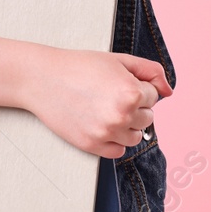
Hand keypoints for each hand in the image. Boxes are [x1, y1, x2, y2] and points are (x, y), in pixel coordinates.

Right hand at [23, 47, 172, 158]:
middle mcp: (121, 115)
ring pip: (134, 137)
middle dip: (133, 107)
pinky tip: (97, 123)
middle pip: (147, 118)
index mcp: (131, 92)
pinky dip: (112, 140)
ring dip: (125, 125)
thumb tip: (168, 92)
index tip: (116, 83)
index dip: (136, 87)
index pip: (153, 97)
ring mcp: (106, 132)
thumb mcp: (118, 60)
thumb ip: (150, 71)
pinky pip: (118, 151)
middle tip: (108, 95)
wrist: (42, 78)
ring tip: (103, 109)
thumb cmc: (79, 66)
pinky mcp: (91, 145)